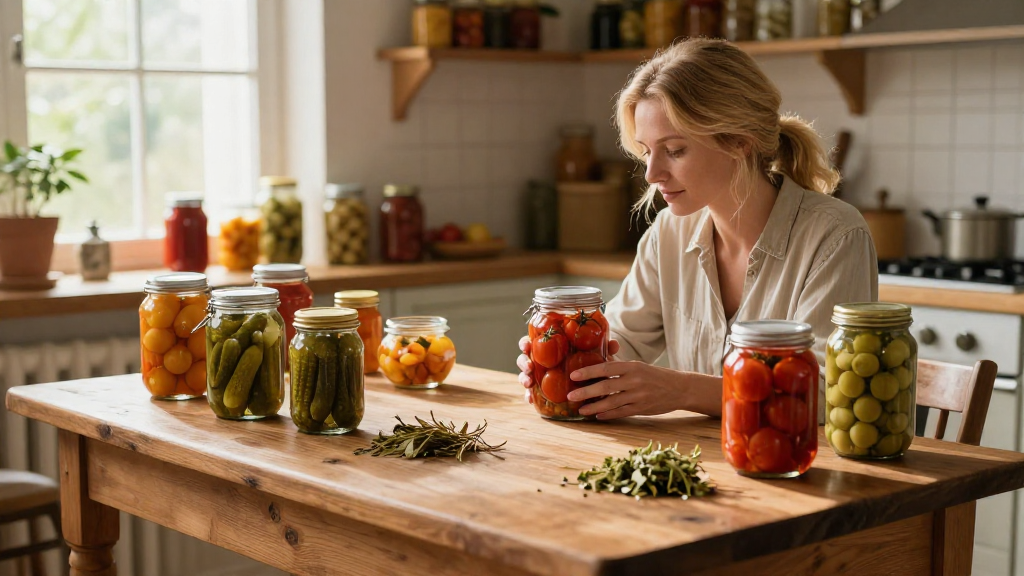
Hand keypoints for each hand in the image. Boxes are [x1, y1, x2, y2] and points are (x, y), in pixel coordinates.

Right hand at [517, 336, 619, 403]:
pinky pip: (531, 394)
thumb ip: (603, 350)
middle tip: (530, 366)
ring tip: (529, 383)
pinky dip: (529, 396)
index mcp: (548, 348)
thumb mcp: (595, 356)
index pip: (531, 341)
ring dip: (524, 378)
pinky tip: (531, 400)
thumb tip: (614, 345)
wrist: (588, 381)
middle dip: (523, 362)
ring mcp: (538, 376)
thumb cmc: (587, 363)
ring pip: (524, 375)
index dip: (526, 343)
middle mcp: (540, 361)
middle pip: (524, 358)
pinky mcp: (539, 391)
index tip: (527, 346)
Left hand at [566, 361, 686, 419]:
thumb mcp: (638, 366)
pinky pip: (621, 412)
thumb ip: (618, 364)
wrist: (679, 388)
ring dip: (594, 407)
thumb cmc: (654, 375)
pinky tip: (598, 416)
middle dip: (586, 392)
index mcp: (632, 367)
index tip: (574, 375)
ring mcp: (639, 396)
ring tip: (581, 410)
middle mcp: (635, 380)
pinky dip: (609, 415)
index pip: (606, 368)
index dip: (589, 372)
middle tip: (571, 396)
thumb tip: (599, 356)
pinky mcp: (642, 408)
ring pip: (612, 403)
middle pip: (606, 387)